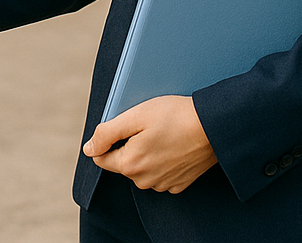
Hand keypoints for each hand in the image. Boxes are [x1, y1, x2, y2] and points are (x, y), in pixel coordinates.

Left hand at [82, 95, 216, 192]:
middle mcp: (144, 181)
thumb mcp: (134, 117)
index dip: (107, 139)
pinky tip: (172, 145)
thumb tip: (88, 148)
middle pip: (122, 162)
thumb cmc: (173, 117)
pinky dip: (161, 160)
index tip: (124, 125)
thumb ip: (106, 134)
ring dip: (144, 152)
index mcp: (130, 165)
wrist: (213, 128)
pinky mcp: (178, 184)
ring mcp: (163, 185)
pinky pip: (159, 173)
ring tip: (161, 133)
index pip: (101, 157)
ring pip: (141, 168)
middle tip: (146, 126)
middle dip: (127, 144)